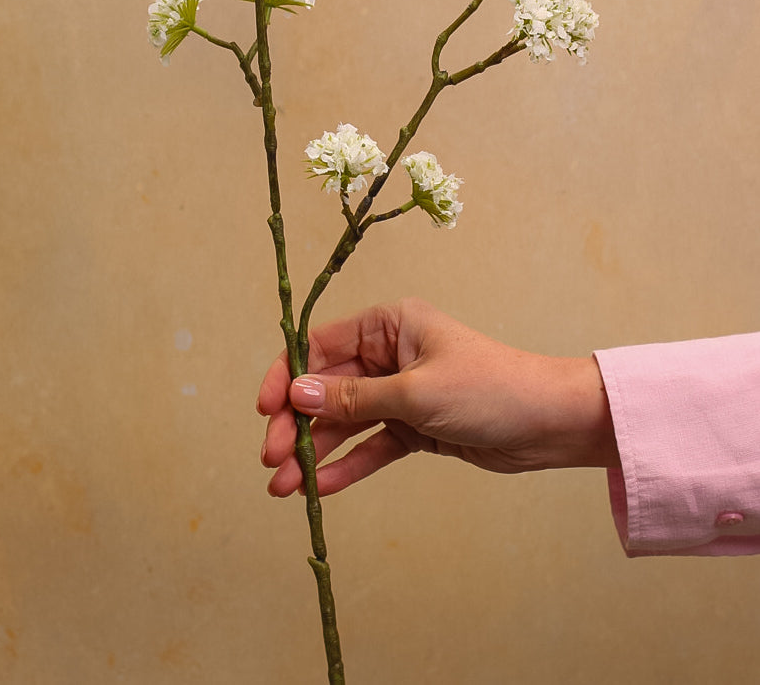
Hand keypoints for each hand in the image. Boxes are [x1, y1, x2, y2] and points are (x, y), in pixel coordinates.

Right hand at [258, 297, 618, 496]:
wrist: (549, 424)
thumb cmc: (490, 390)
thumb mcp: (417, 393)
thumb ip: (355, 397)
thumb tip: (298, 392)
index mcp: (389, 325)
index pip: (321, 345)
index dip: (288, 375)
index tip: (267, 411)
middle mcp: (390, 354)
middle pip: (327, 387)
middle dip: (298, 423)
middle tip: (273, 460)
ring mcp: (401, 393)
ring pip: (345, 422)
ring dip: (316, 452)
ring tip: (284, 488)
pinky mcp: (415, 428)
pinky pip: (371, 446)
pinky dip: (347, 466)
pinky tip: (320, 490)